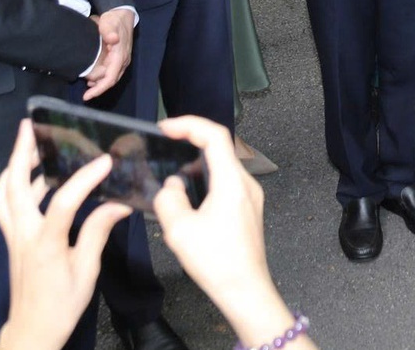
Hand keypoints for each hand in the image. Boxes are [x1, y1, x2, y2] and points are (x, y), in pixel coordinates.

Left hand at [0, 121, 130, 349]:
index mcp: (45, 244)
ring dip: (12, 168)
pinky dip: (11, 185)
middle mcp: (23, 235)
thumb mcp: (87, 272)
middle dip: (19, 154)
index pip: (63, 202)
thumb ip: (98, 233)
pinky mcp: (11, 240)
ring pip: (1, 194)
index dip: (84, 179)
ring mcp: (13, 237)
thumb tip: (120, 204)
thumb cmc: (61, 305)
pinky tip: (30, 178)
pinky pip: (3, 206)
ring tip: (29, 147)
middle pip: (12, 187)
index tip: (105, 161)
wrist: (31, 331)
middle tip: (30, 127)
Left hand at [85, 10, 133, 99]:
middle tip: (85, 94)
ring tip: (87, 86)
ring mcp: (121, 60)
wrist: (122, 14)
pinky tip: (92, 78)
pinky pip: (110, 72)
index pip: (110, 78)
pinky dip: (101, 78)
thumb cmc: (115, 19)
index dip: (99, 89)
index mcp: (120, 56)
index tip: (87, 96)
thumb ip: (109, 31)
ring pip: (111, 77)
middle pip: (110, 81)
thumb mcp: (110, 23)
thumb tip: (112, 39)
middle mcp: (122, 61)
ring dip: (99, 83)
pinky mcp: (118, 58)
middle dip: (98, 89)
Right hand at [152, 116, 298, 346]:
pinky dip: (205, 180)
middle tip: (164, 147)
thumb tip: (172, 186)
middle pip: (220, 147)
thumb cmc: (216, 262)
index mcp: (232, 182)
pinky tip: (188, 196)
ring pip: (222, 166)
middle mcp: (246, 183)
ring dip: (196, 164)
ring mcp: (250, 196)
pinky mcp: (248, 209)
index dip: (188, 124)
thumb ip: (169, 198)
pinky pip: (226, 183)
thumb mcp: (179, 230)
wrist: (245, 290)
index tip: (164, 128)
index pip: (215, 134)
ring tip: (171, 173)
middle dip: (190, 142)